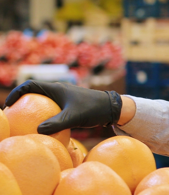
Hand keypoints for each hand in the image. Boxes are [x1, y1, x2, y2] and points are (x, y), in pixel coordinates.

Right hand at [4, 80, 121, 134]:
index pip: (30, 85)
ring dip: (33, 109)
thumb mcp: (74, 117)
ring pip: (43, 101)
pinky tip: (44, 130)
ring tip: (25, 124)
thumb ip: (56, 124)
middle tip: (13, 115)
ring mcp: (64, 98)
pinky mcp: (69, 105)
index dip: (16, 93)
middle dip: (21, 101)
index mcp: (57, 88)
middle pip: (34, 92)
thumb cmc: (93, 109)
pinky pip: (52, 109)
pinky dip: (45, 116)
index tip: (8, 106)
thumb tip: (37, 131)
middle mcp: (59, 90)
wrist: (111, 107)